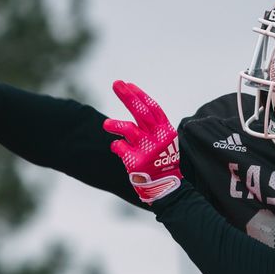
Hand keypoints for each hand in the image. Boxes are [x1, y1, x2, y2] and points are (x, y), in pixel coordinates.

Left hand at [103, 80, 181, 203]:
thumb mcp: (166, 142)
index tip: (128, 85)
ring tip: (106, 124)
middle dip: (128, 96)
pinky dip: (117, 146)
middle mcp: (158, 138)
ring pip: (129, 129)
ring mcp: (148, 150)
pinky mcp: (137, 162)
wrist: (168, 189)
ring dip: (115, 124)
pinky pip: (121, 148)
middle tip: (116, 84)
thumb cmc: (163, 163)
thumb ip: (152, 128)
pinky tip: (118, 148)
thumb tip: (136, 106)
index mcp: (166, 131)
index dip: (140, 95)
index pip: (153, 108)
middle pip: (141, 112)